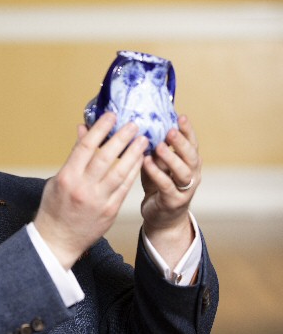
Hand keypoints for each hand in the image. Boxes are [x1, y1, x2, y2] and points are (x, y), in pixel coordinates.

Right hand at [34, 113, 147, 268]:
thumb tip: (84, 131)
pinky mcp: (110, 211)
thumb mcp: (58, 179)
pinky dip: (133, 172)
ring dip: (134, 154)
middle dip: (122, 138)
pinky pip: (125, 187)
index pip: (86, 147)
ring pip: (120, 172)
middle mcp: (83, 187)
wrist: (57, 240)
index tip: (111, 116)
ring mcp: (98, 200)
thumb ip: (74, 156)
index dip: (100, 129)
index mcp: (67, 177)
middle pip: (106, 157)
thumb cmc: (54, 207)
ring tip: (142, 140)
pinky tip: (140, 160)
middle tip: (133, 124)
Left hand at [141, 115, 200, 267]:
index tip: (181, 116)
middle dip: (181, 142)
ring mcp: (185, 189)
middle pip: (192, 156)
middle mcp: (192, 174)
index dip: (188, 130)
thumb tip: (141, 125)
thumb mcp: (158, 163)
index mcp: (189, 162)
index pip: (192, 143)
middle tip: (170, 131)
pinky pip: (167, 186)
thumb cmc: (158, 184)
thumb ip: (155, 148)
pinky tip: (147, 163)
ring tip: (158, 147)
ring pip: (183, 172)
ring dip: (171, 158)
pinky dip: (157, 174)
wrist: (162, 217)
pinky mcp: (174, 202)